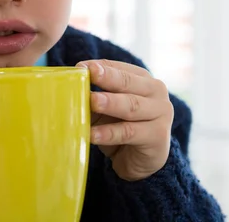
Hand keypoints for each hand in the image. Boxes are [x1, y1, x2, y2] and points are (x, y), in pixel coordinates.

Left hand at [77, 60, 173, 180]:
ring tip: (92, 101)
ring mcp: (161, 113)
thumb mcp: (107, 110)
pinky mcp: (158, 135)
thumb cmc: (121, 127)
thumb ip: (94, 97)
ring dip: (110, 103)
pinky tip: (93, 134)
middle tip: (90, 74)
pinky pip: (129, 132)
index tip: (80, 67)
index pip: (120, 68)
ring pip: (131, 106)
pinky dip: (109, 133)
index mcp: (143, 79)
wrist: (141, 160)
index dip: (101, 67)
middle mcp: (156, 92)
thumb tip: (67, 89)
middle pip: (128, 83)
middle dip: (108, 78)